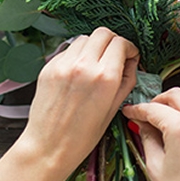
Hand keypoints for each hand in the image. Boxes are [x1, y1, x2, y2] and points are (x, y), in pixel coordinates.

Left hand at [0, 27, 138, 180]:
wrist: (48, 147)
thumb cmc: (83, 136)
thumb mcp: (114, 109)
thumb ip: (126, 80)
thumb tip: (131, 62)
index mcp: (105, 77)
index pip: (121, 43)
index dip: (129, 48)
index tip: (129, 56)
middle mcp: (84, 65)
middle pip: (104, 33)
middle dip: (113, 41)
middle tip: (115, 55)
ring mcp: (64, 64)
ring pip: (85, 38)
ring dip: (94, 46)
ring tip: (95, 64)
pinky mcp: (49, 67)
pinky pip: (69, 50)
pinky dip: (78, 55)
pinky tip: (78, 72)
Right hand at [123, 87, 179, 180]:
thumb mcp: (156, 167)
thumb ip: (147, 139)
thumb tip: (142, 125)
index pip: (153, 109)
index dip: (137, 109)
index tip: (129, 112)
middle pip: (174, 95)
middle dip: (157, 101)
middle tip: (145, 114)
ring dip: (173, 107)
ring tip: (161, 123)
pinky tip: (178, 131)